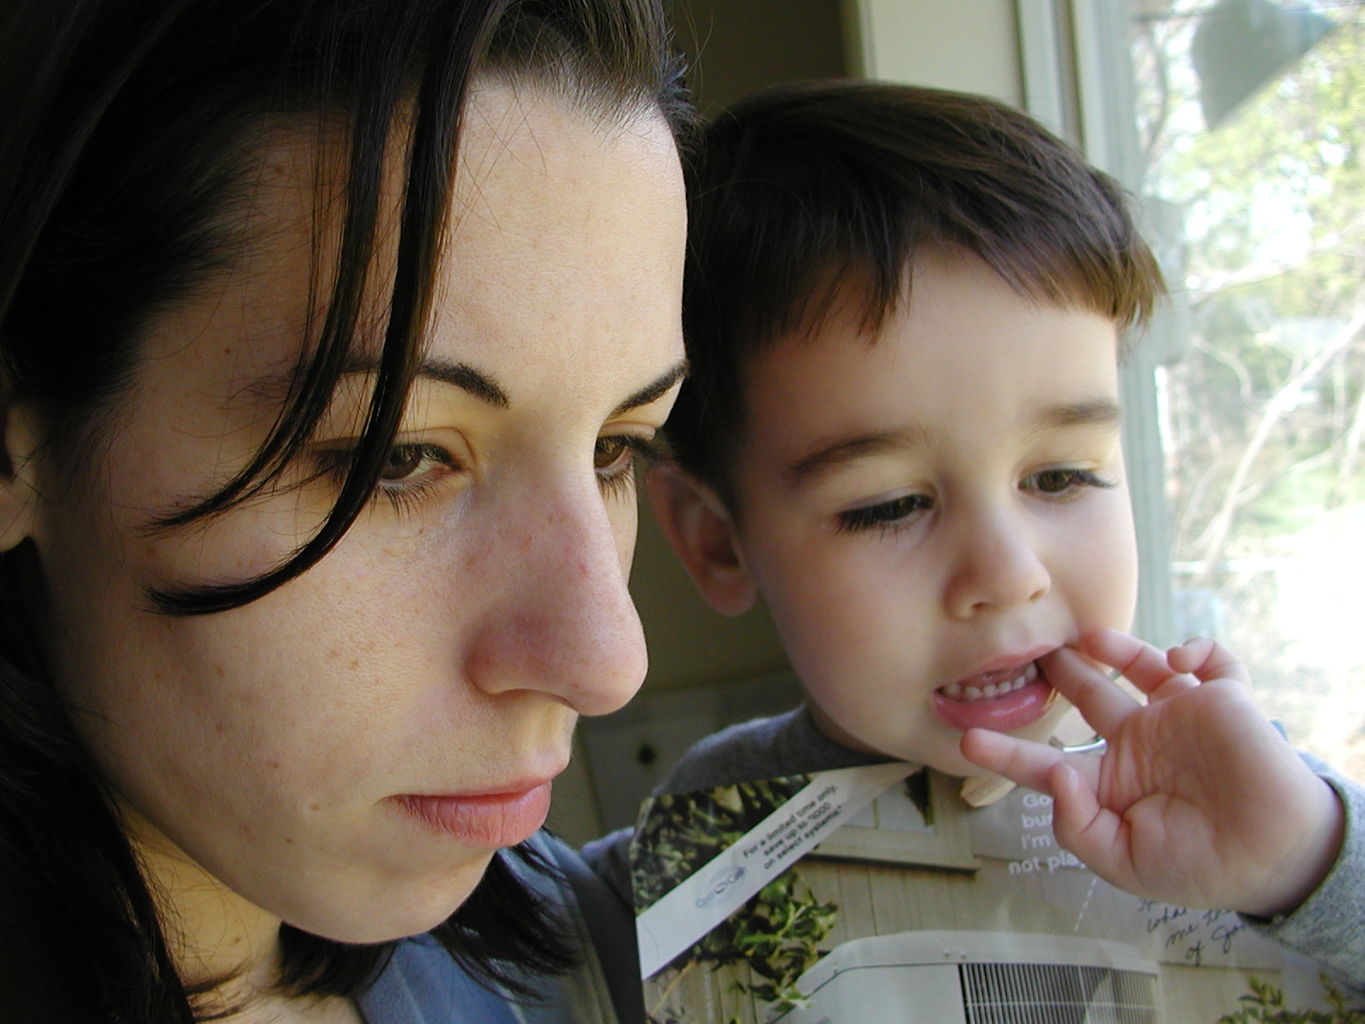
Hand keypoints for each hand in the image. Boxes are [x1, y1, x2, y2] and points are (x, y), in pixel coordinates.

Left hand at [960, 628, 1343, 916]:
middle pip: (1086, 695)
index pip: (1047, 761)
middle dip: (1059, 672)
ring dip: (1115, 647)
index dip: (1008, 752)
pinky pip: (1211, 661)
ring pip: (1139, 666)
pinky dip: (1196, 650)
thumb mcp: (1125, 862)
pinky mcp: (1221, 700)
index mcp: (1108, 781)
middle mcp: (1137, 741)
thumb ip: (1080, 828)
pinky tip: (1178, 662)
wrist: (1274, 860)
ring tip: (1091, 638)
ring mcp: (1177, 717)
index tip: (967, 740)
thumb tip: (1058, 779)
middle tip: (1032, 649)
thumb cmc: (1198, 866)